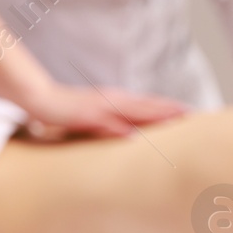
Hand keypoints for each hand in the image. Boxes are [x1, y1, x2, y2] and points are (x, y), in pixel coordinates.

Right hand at [20, 83, 188, 139]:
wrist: (39, 97)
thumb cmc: (66, 109)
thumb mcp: (94, 116)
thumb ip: (113, 123)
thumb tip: (130, 135)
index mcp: (115, 100)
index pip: (147, 104)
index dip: (168, 107)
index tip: (190, 113)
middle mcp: (111, 100)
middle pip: (146, 104)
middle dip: (169, 109)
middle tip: (193, 115)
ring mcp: (98, 106)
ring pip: (131, 110)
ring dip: (153, 115)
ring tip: (174, 120)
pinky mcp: (82, 114)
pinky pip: (103, 123)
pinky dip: (117, 129)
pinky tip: (131, 135)